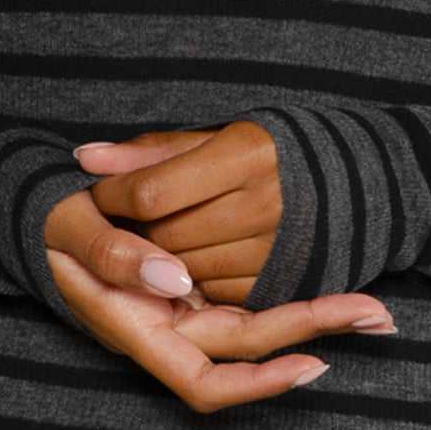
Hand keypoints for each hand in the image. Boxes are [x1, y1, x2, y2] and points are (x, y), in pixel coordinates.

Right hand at [45, 189, 395, 412]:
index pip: (201, 381)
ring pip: (249, 328)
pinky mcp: (184, 289)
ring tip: (366, 304)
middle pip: (244, 351)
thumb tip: (176, 277)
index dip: (258, 383)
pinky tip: (319, 289)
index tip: (315, 364)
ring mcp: (175, 310)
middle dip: (310, 333)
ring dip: (308, 318)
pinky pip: (238, 303)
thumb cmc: (46, 224)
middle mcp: (161, 327)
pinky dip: (280, 299)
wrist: (35, 214)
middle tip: (375, 312)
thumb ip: (113, 253)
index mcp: (130, 326)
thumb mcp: (69, 228)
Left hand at [75, 123, 279, 303]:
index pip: (152, 192)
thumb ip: (148, 152)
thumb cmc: (265, 152)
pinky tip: (195, 252)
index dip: (114, 195)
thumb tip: (85, 158)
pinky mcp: (279, 281)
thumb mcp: (211, 137)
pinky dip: (192, 277)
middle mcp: (266, 203)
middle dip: (135, 228)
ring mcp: (276, 248)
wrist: (345, 185)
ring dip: (160, 255)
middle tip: (129, 215)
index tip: (101, 191)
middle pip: (164, 235)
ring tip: (164, 230)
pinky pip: (211, 291)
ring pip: (182, 268)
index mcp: (247, 154)